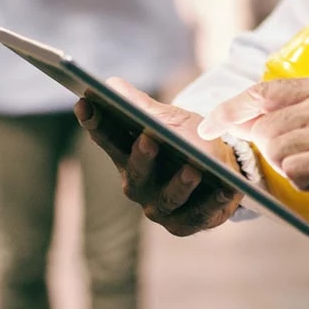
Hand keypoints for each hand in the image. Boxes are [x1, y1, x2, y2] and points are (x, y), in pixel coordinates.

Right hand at [75, 77, 243, 236]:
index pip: (107, 139)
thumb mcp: (169, 119)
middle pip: (136, 175)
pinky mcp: (188, 224)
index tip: (84, 102)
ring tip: (194, 169)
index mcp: (128, 158)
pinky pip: (200, 215)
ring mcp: (163, 209)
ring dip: (180, 184)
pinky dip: (213, 202)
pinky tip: (225, 189)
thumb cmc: (189, 141)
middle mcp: (139, 186)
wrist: (223, 169)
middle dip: (142, 158)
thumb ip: (142, 106)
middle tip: (148, 139)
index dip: (94, 122)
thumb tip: (111, 84)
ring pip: (168, 199)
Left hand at [201, 77, 308, 254]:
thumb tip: (230, 117)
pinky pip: (292, 171)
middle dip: (273, 153)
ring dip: (291, 170)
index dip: (229, 109)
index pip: (261, 91)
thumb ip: (280, 117)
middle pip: (264, 126)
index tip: (207, 126)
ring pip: (275, 150)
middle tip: (307, 162)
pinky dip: (303, 184)